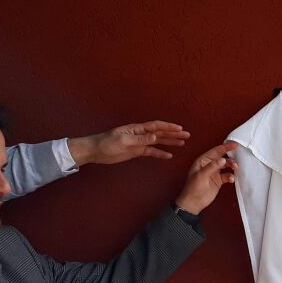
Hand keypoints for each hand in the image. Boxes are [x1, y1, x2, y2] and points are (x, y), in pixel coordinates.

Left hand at [67, 121, 190, 165]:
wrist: (95, 151)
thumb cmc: (106, 143)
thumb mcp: (123, 141)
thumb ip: (140, 139)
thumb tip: (156, 137)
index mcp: (137, 129)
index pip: (156, 126)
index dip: (168, 127)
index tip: (180, 128)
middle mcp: (140, 134)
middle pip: (160, 133)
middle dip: (173, 134)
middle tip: (187, 135)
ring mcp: (139, 143)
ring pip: (158, 141)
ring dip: (170, 142)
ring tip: (182, 143)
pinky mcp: (136, 151)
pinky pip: (151, 152)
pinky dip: (160, 153)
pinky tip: (169, 155)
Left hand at [174, 141, 239, 214]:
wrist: (194, 202)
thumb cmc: (193, 187)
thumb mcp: (201, 175)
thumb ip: (212, 166)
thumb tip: (223, 160)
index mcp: (203, 161)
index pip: (215, 151)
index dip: (225, 147)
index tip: (235, 145)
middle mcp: (209, 165)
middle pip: (222, 157)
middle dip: (230, 157)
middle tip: (239, 157)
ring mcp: (214, 173)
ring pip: (226, 166)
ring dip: (232, 166)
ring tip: (235, 169)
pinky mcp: (219, 180)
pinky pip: (227, 176)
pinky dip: (230, 176)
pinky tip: (231, 179)